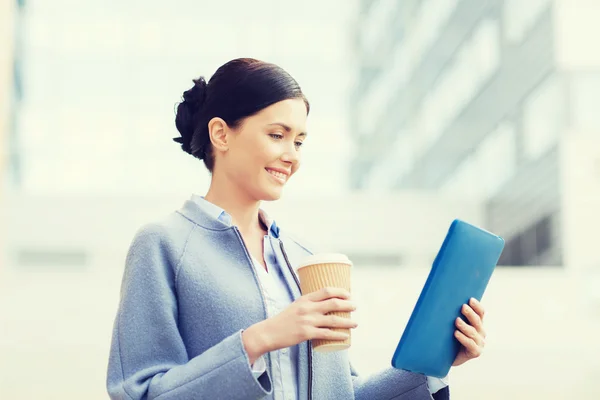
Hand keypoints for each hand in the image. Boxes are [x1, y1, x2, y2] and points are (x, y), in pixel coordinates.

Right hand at [242, 287, 357, 362]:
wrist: (269, 332)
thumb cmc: (283, 320)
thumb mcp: (295, 306)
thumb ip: (308, 304)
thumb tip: (324, 304)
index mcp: (305, 299)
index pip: (326, 291)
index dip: (340, 291)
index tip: (348, 294)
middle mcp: (307, 308)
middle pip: (333, 303)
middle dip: (347, 304)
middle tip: (354, 306)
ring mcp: (307, 321)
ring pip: (333, 319)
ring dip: (347, 322)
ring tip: (355, 323)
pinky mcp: (306, 333)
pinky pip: (326, 334)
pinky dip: (338, 335)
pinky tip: (344, 337)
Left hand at [452, 298, 485, 366]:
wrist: (446, 357)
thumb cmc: (448, 338)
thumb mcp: (451, 325)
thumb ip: (452, 315)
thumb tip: (442, 301)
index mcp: (477, 324)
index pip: (480, 313)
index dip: (477, 306)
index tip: (470, 299)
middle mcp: (480, 332)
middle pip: (477, 321)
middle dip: (470, 313)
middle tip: (462, 307)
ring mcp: (479, 343)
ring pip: (473, 332)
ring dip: (465, 326)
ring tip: (456, 321)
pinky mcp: (475, 352)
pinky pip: (470, 344)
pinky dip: (463, 338)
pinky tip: (456, 333)